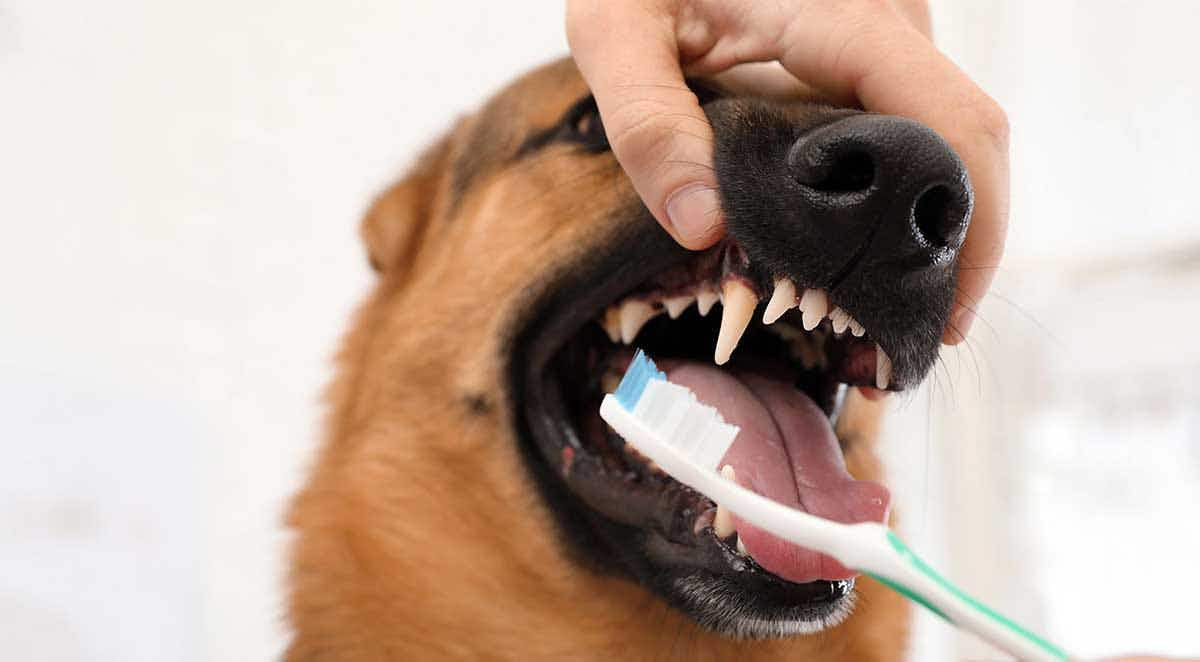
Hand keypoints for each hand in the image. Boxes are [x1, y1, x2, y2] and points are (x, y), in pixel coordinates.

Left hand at [567, 0, 1008, 342]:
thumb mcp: (613, 30)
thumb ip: (647, 122)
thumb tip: (701, 227)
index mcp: (845, 16)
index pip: (955, 122)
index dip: (973, 227)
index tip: (948, 314)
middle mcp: (889, 19)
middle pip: (966, 143)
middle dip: (954, 243)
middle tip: (903, 332)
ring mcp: (889, 30)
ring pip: (941, 136)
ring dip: (925, 219)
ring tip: (876, 299)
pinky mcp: (872, 46)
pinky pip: (910, 121)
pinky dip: (897, 188)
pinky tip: (857, 241)